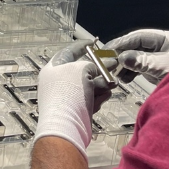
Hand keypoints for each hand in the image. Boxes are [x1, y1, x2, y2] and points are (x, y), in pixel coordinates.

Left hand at [34, 41, 116, 157]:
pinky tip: (107, 93)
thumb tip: (98, 67)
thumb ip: (91, 64)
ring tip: (114, 82)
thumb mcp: (81, 69)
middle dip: (99, 68)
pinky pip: (89, 98)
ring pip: (88, 84)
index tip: (95, 42)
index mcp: (54, 67)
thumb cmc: (69, 92)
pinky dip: (99, 95)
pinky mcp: (76, 109)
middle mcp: (59, 81)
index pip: (69, 52)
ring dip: (102, 82)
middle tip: (113, 65)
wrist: (66, 125)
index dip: (83, 45)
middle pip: (82, 69)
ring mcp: (67, 96)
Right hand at [105, 29, 168, 84]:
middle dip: (123, 55)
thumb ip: (141, 61)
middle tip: (108, 62)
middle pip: (138, 47)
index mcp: (168, 39)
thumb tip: (122, 57)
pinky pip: (142, 68)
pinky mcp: (160, 70)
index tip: (108, 49)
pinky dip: (132, 73)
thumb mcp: (163, 66)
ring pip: (138, 58)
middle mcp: (164, 47)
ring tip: (115, 73)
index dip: (122, 42)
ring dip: (126, 65)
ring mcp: (162, 59)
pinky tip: (124, 78)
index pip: (139, 36)